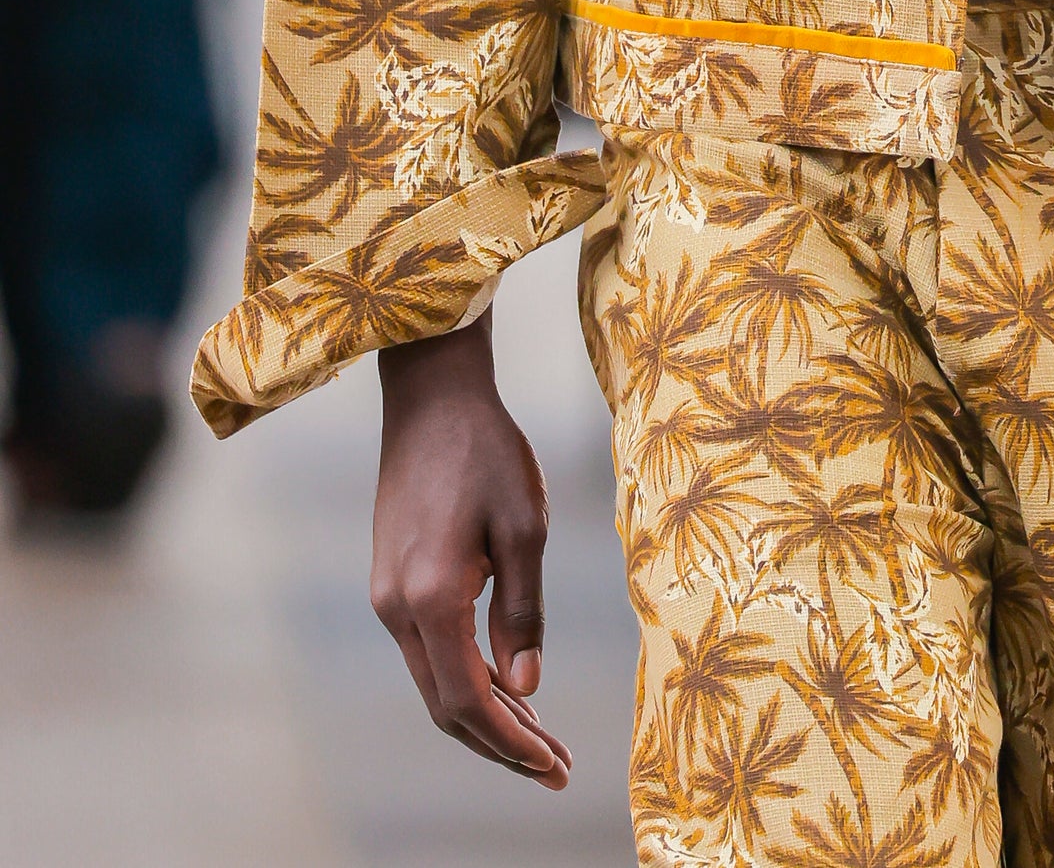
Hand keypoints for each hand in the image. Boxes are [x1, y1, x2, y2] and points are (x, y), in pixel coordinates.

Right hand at [371, 314, 571, 788]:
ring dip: (487, 715)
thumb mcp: (525, 525)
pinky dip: (468, 678)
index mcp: (431, 598)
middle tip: (556, 769)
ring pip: (435, 682)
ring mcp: (387, 596)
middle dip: (502, 744)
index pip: (469, 702)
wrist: (432, 396)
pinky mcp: (391, 581)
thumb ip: (523, 612)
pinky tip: (507, 683)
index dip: (512, 743)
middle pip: (446, 707)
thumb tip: (526, 686)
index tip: (554, 768)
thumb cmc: (487, 450)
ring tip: (541, 737)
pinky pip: (429, 652)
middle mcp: (396, 608)